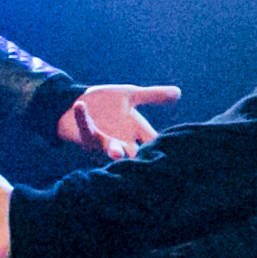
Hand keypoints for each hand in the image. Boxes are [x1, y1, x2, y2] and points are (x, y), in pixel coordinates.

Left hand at [55, 84, 181, 160]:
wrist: (77, 101)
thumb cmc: (106, 103)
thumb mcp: (131, 96)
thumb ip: (153, 96)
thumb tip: (179, 93)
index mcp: (134, 130)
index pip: (152, 141)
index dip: (160, 146)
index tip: (171, 153)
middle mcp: (120, 139)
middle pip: (133, 153)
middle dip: (137, 158)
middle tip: (145, 164)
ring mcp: (101, 140)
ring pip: (110, 149)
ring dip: (113, 150)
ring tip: (115, 152)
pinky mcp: (84, 134)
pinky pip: (84, 127)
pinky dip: (82, 116)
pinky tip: (79, 106)